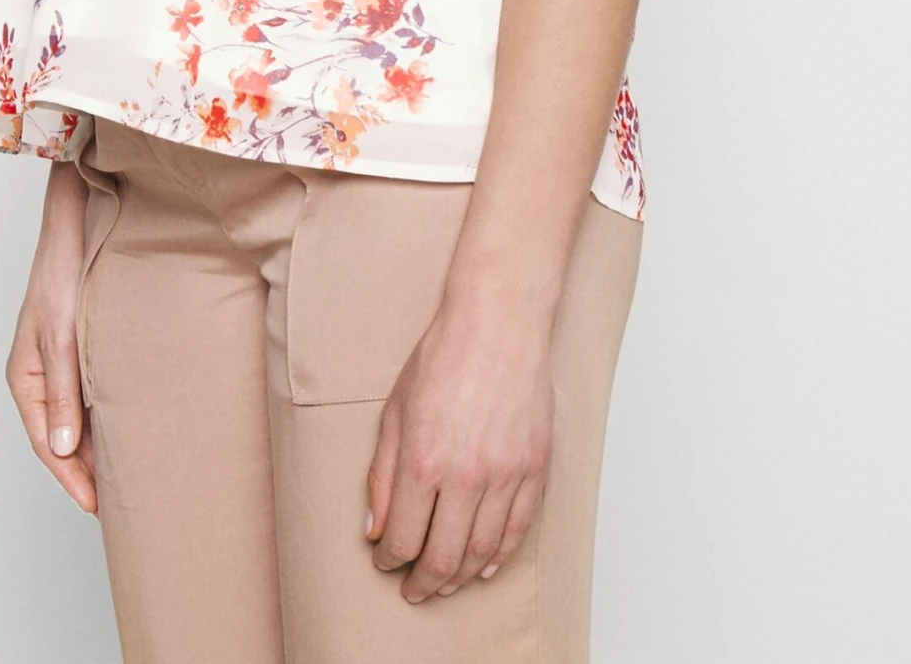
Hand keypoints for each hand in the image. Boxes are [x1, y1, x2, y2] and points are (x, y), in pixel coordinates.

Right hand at [4, 161, 98, 515]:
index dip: (71, 479)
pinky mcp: (78, 349)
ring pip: (76, 419)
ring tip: (126, 475)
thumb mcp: (62, 337)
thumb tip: (65, 450)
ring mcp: (58, 363)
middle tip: (117, 503)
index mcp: (25, 377)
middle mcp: (39, 375)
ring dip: (96, 446)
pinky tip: (126, 427)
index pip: (47, 444)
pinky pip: (88, 396)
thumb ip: (64, 393)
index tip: (96, 507)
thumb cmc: (63, 274)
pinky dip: (103, 418)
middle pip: (61, 438)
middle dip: (84, 471)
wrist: (76, 225)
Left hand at [366, 285, 554, 602]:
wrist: (498, 321)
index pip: (404, 538)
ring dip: (460, 576)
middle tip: (413, 590)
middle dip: (424, 583)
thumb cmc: (443, 356)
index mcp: (424, 460)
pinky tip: (484, 564)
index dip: (390, 560)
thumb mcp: (395, 411)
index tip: (385, 562)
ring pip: (484, 551)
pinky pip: (519, 529)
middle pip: (444, 557)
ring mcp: (507, 474)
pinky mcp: (535, 467)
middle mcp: (467, 475)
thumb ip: (382, 475)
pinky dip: (500, 556)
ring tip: (445, 583)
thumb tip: (375, 529)